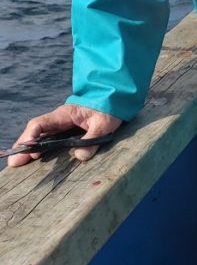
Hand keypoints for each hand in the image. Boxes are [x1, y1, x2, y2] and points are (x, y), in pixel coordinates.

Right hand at [7, 104, 121, 166]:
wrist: (113, 101)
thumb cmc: (108, 110)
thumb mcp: (104, 124)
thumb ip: (93, 138)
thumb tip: (80, 156)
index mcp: (64, 114)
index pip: (41, 123)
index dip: (32, 135)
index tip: (28, 148)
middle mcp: (58, 119)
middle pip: (35, 131)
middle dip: (24, 146)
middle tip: (14, 162)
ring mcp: (60, 125)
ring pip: (39, 135)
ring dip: (28, 148)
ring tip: (17, 163)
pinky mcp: (65, 131)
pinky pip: (47, 139)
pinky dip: (38, 147)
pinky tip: (33, 158)